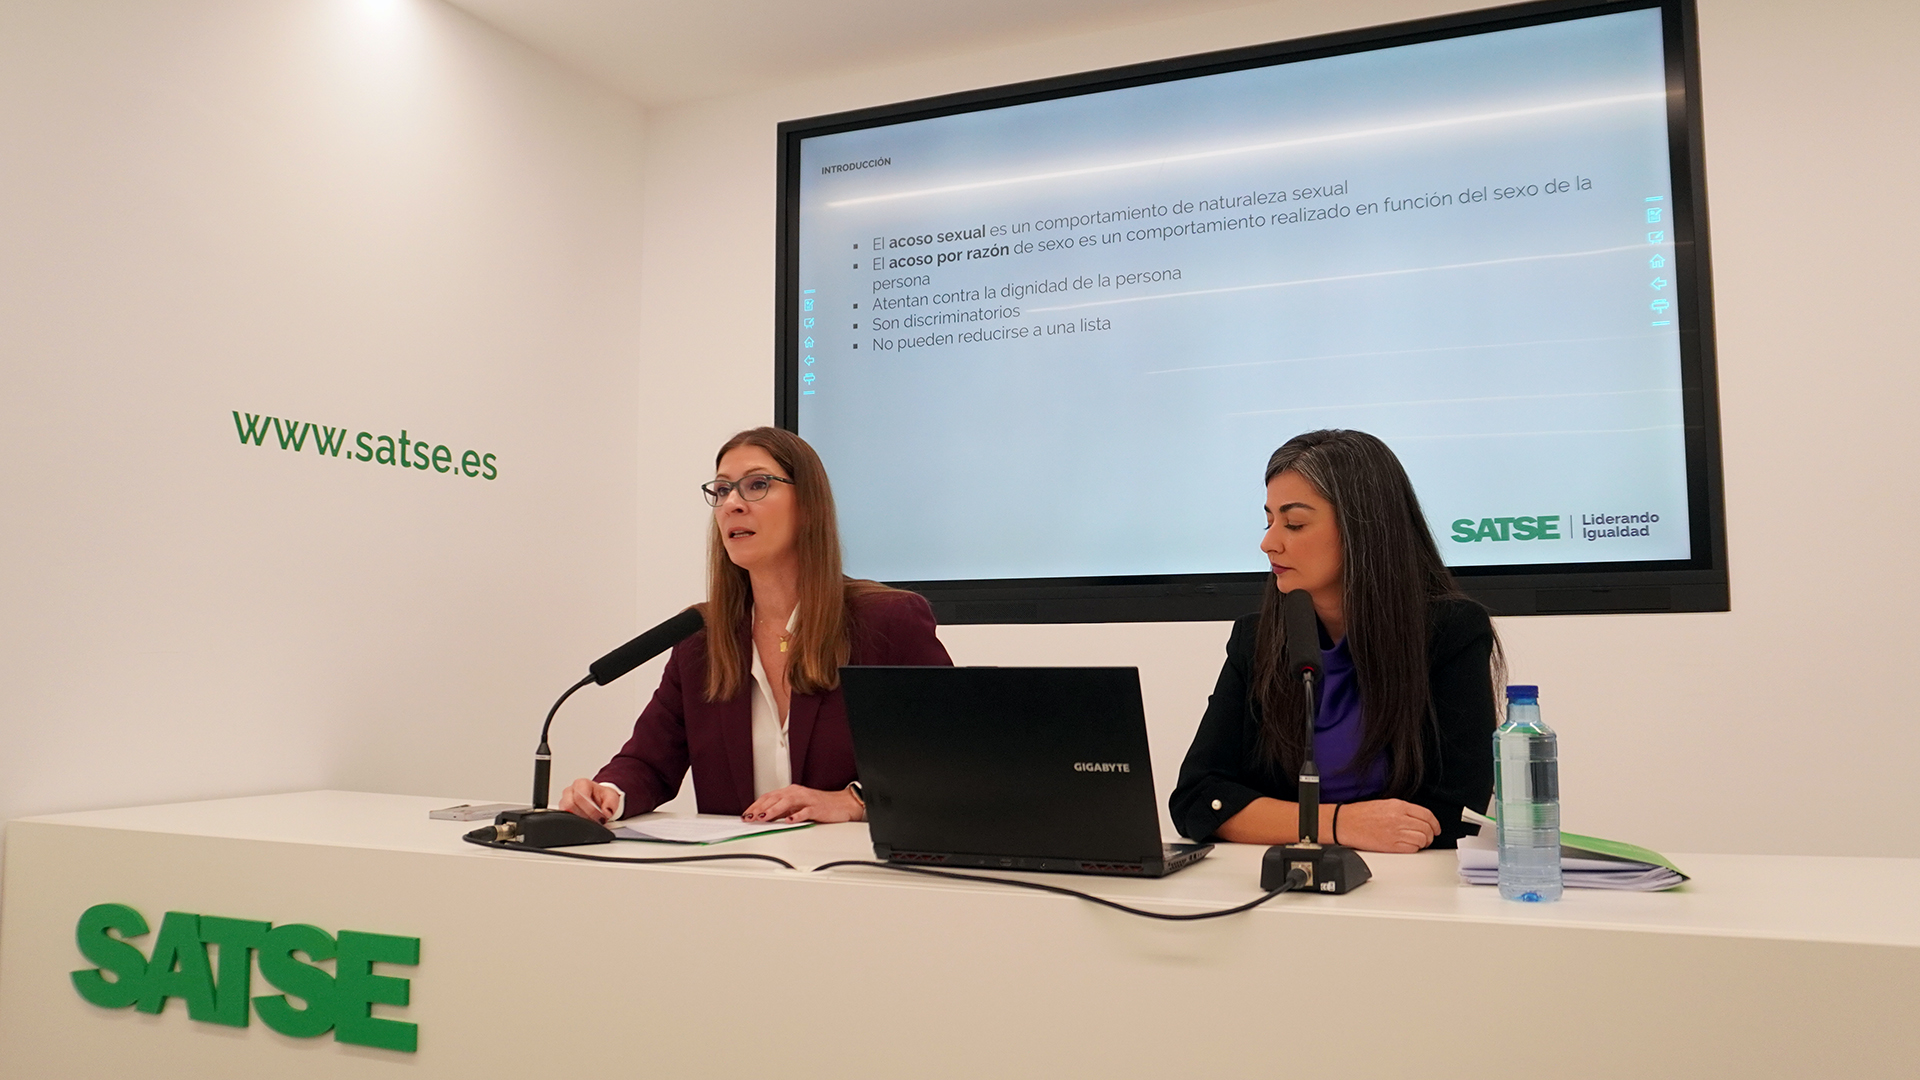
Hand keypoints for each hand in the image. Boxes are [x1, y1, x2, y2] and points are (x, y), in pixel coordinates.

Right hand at [557, 778, 619, 823]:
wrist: (599, 800)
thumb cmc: (602, 797)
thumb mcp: (611, 797)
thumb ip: (611, 802)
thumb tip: (606, 811)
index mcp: (581, 783)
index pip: (580, 797)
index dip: (590, 809)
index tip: (599, 817)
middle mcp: (570, 790)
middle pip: (570, 805)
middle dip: (584, 815)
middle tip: (595, 820)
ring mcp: (564, 800)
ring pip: (566, 812)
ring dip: (579, 819)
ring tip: (590, 821)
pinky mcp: (563, 810)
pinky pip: (565, 818)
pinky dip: (575, 822)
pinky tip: (583, 822)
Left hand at [742, 784, 863, 823]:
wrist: (842, 804)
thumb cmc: (819, 806)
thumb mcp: (797, 808)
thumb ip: (782, 811)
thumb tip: (764, 819)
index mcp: (790, 792)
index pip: (768, 797)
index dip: (755, 805)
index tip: (745, 815)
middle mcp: (797, 793)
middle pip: (775, 798)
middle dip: (760, 808)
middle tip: (749, 818)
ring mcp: (807, 799)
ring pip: (787, 802)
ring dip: (774, 811)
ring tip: (763, 818)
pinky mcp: (817, 807)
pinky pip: (805, 811)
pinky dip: (796, 816)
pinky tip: (789, 821)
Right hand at [1332, 799, 1440, 852]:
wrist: (1346, 823)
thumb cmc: (1361, 814)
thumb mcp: (1385, 804)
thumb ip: (1404, 810)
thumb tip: (1419, 819)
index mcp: (1398, 806)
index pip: (1427, 815)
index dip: (1435, 823)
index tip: (1436, 828)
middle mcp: (1399, 819)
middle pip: (1427, 828)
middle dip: (1430, 834)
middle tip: (1428, 837)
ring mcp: (1396, 832)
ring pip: (1422, 839)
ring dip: (1423, 842)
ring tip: (1418, 842)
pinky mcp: (1391, 845)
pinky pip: (1412, 848)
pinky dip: (1414, 848)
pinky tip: (1409, 846)